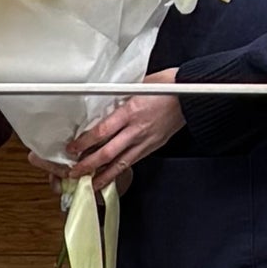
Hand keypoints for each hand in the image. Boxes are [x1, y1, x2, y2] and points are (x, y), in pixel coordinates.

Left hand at [61, 74, 185, 194]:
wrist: (193, 95)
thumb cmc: (170, 85)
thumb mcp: (139, 83)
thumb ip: (120, 93)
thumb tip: (102, 96)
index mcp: (131, 111)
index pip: (102, 131)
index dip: (84, 143)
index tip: (72, 148)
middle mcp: (137, 129)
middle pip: (108, 153)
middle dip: (88, 165)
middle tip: (75, 172)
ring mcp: (146, 141)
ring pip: (120, 163)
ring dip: (103, 176)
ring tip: (90, 184)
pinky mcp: (153, 146)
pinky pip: (132, 162)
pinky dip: (119, 171)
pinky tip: (110, 177)